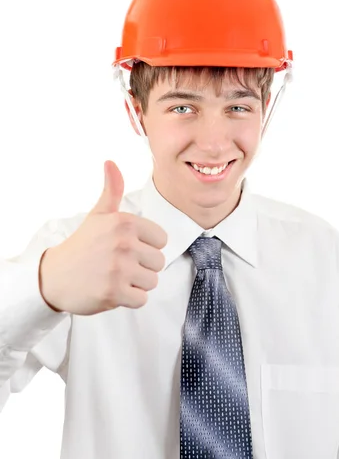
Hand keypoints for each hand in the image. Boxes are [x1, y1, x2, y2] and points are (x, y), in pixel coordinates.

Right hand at [39, 160, 166, 315]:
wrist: (53, 277)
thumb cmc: (82, 245)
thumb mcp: (98, 215)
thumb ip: (112, 190)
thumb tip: (110, 162)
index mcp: (124, 222)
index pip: (162, 240)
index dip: (146, 246)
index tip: (125, 248)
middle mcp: (123, 243)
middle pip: (159, 262)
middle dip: (142, 266)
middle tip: (118, 265)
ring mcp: (118, 268)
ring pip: (152, 281)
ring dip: (136, 283)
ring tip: (115, 277)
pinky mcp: (113, 292)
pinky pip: (141, 299)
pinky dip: (129, 299)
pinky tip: (113, 290)